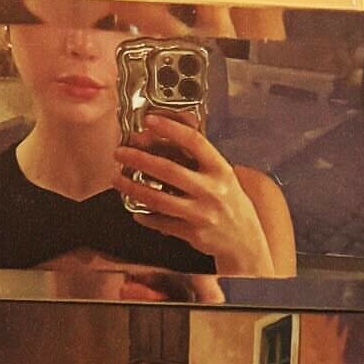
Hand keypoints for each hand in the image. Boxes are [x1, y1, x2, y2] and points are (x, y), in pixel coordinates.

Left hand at [115, 115, 275, 275]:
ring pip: (159, 199)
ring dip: (133, 188)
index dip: (170, 128)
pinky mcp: (193, 233)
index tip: (149, 120)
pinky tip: (136, 211)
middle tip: (121, 153)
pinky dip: (146, 217)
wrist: (245, 242)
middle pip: (169, 170)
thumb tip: (169, 135)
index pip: (194, 142)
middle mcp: (212, 191)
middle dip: (139, 159)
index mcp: (220, 170)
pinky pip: (162, 223)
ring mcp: (202, 214)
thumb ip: (200, 158)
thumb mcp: (224, 176)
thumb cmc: (231, 204)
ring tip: (118, 179)